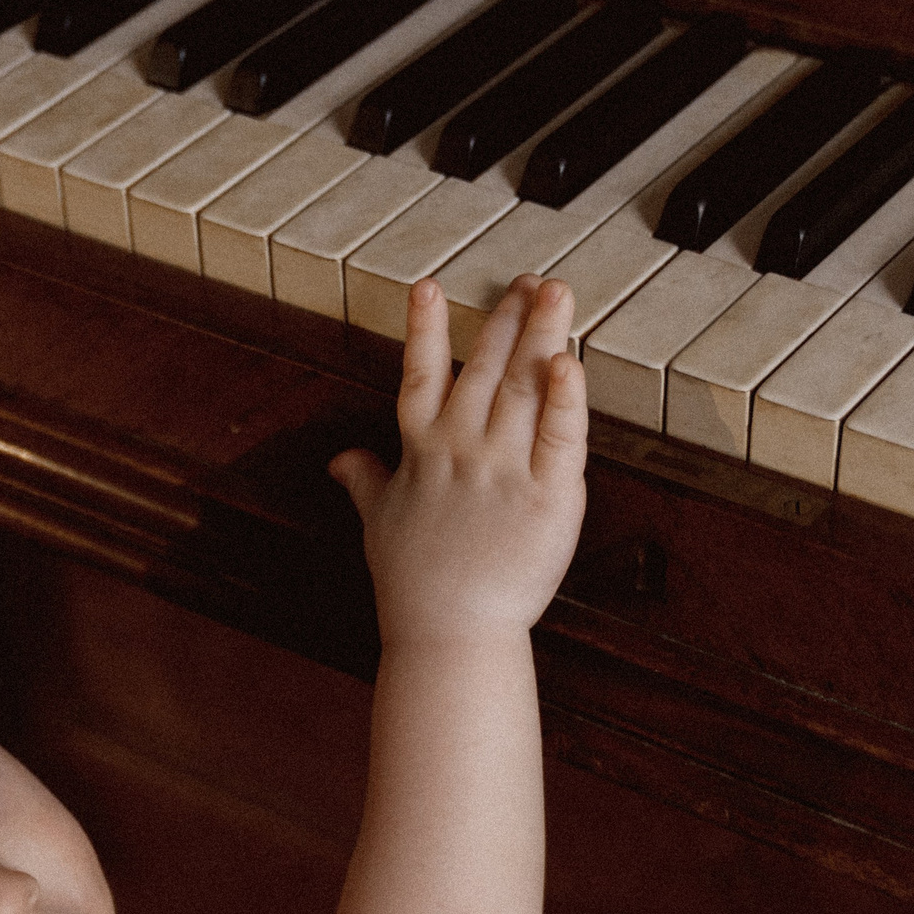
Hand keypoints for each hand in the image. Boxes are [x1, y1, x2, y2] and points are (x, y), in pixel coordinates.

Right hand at [330, 276, 588, 648]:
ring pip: (524, 387)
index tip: (429, 286)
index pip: (420, 375)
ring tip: (555, 292)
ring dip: (540, 334)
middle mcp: (461, 449)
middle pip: (484, 368)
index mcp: (421, 451)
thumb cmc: (414, 584)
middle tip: (528, 281)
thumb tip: (342, 461)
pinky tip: (571, 361)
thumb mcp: (378, 523)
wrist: (449, 633)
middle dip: (505, 319)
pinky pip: (560, 436)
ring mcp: (504, 469)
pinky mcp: (547, 496)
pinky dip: (567, 398)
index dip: (424, 329)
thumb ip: (366, 482)